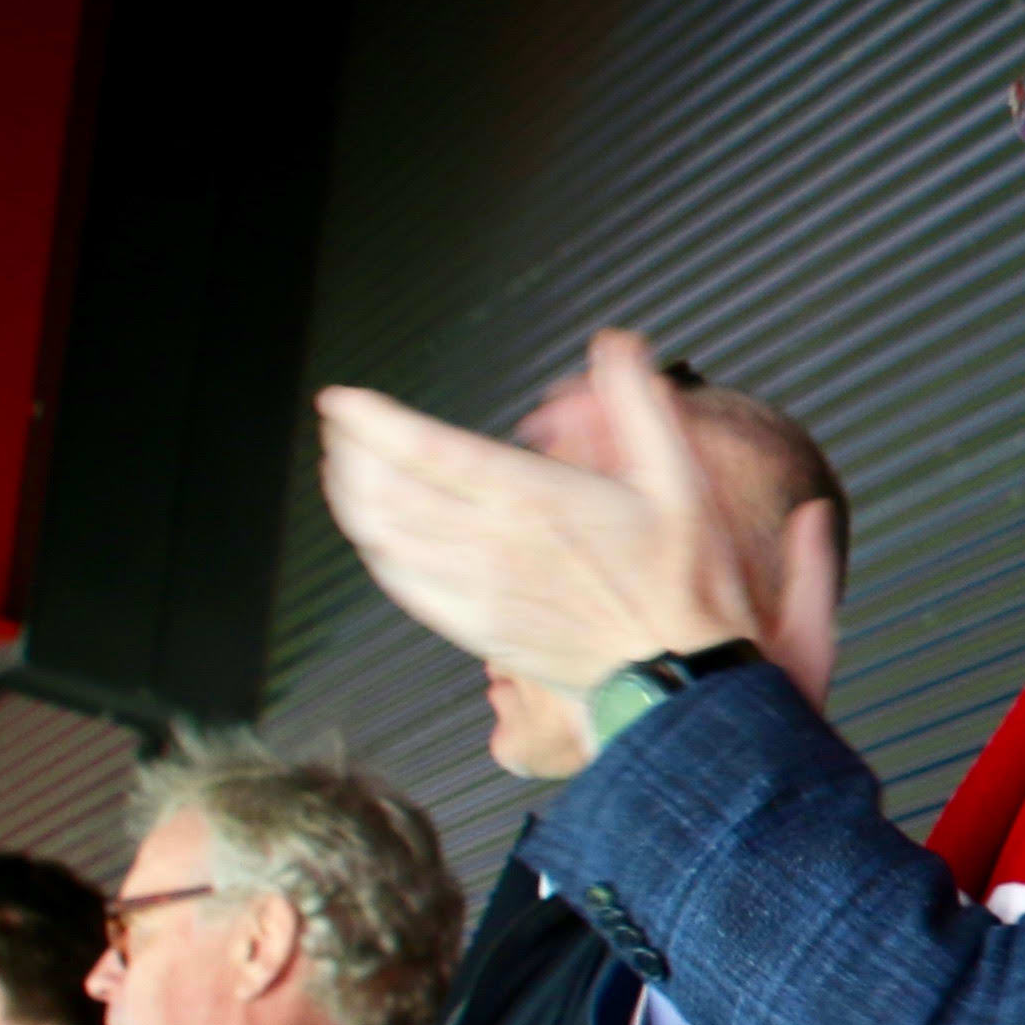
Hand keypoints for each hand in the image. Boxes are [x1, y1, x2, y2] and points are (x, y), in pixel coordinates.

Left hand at [319, 331, 776, 693]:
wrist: (678, 678)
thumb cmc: (682, 584)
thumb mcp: (679, 479)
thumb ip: (640, 403)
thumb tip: (616, 346)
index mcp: (533, 499)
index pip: (424, 449)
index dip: (371, 419)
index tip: (344, 399)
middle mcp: (491, 543)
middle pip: (384, 489)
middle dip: (349, 448)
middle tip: (342, 425)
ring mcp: (474, 588)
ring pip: (381, 535)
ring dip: (350, 495)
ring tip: (344, 466)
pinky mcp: (472, 626)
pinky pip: (399, 582)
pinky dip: (373, 549)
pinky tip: (373, 532)